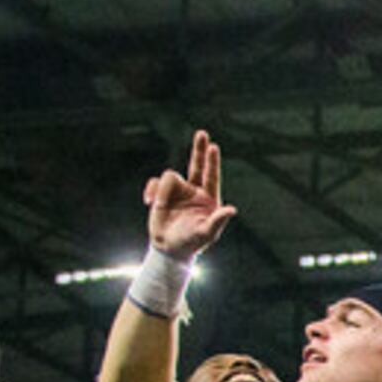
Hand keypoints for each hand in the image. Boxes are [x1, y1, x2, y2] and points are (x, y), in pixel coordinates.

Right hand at [144, 130, 236, 260]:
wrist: (170, 247)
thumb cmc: (192, 242)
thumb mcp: (207, 233)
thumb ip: (218, 220)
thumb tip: (231, 209)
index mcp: (208, 198)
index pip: (212, 176)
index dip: (212, 162)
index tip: (214, 147)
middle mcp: (194, 191)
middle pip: (197, 165)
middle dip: (199, 149)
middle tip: (202, 134)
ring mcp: (178, 190)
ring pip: (169, 176)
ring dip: (162, 191)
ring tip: (158, 205)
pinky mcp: (162, 193)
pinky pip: (155, 183)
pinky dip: (151, 191)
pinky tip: (150, 202)